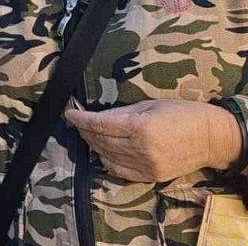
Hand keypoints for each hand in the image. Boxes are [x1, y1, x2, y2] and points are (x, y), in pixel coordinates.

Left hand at [66, 99, 242, 181]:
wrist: (211, 138)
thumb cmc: (182, 114)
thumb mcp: (150, 105)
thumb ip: (122, 112)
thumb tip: (98, 116)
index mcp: (140, 127)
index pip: (100, 124)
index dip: (81, 119)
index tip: (70, 114)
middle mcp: (140, 149)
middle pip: (100, 141)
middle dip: (84, 131)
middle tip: (77, 122)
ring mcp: (145, 165)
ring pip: (107, 156)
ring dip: (94, 145)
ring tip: (88, 135)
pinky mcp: (150, 177)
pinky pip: (119, 171)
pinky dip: (107, 161)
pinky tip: (103, 152)